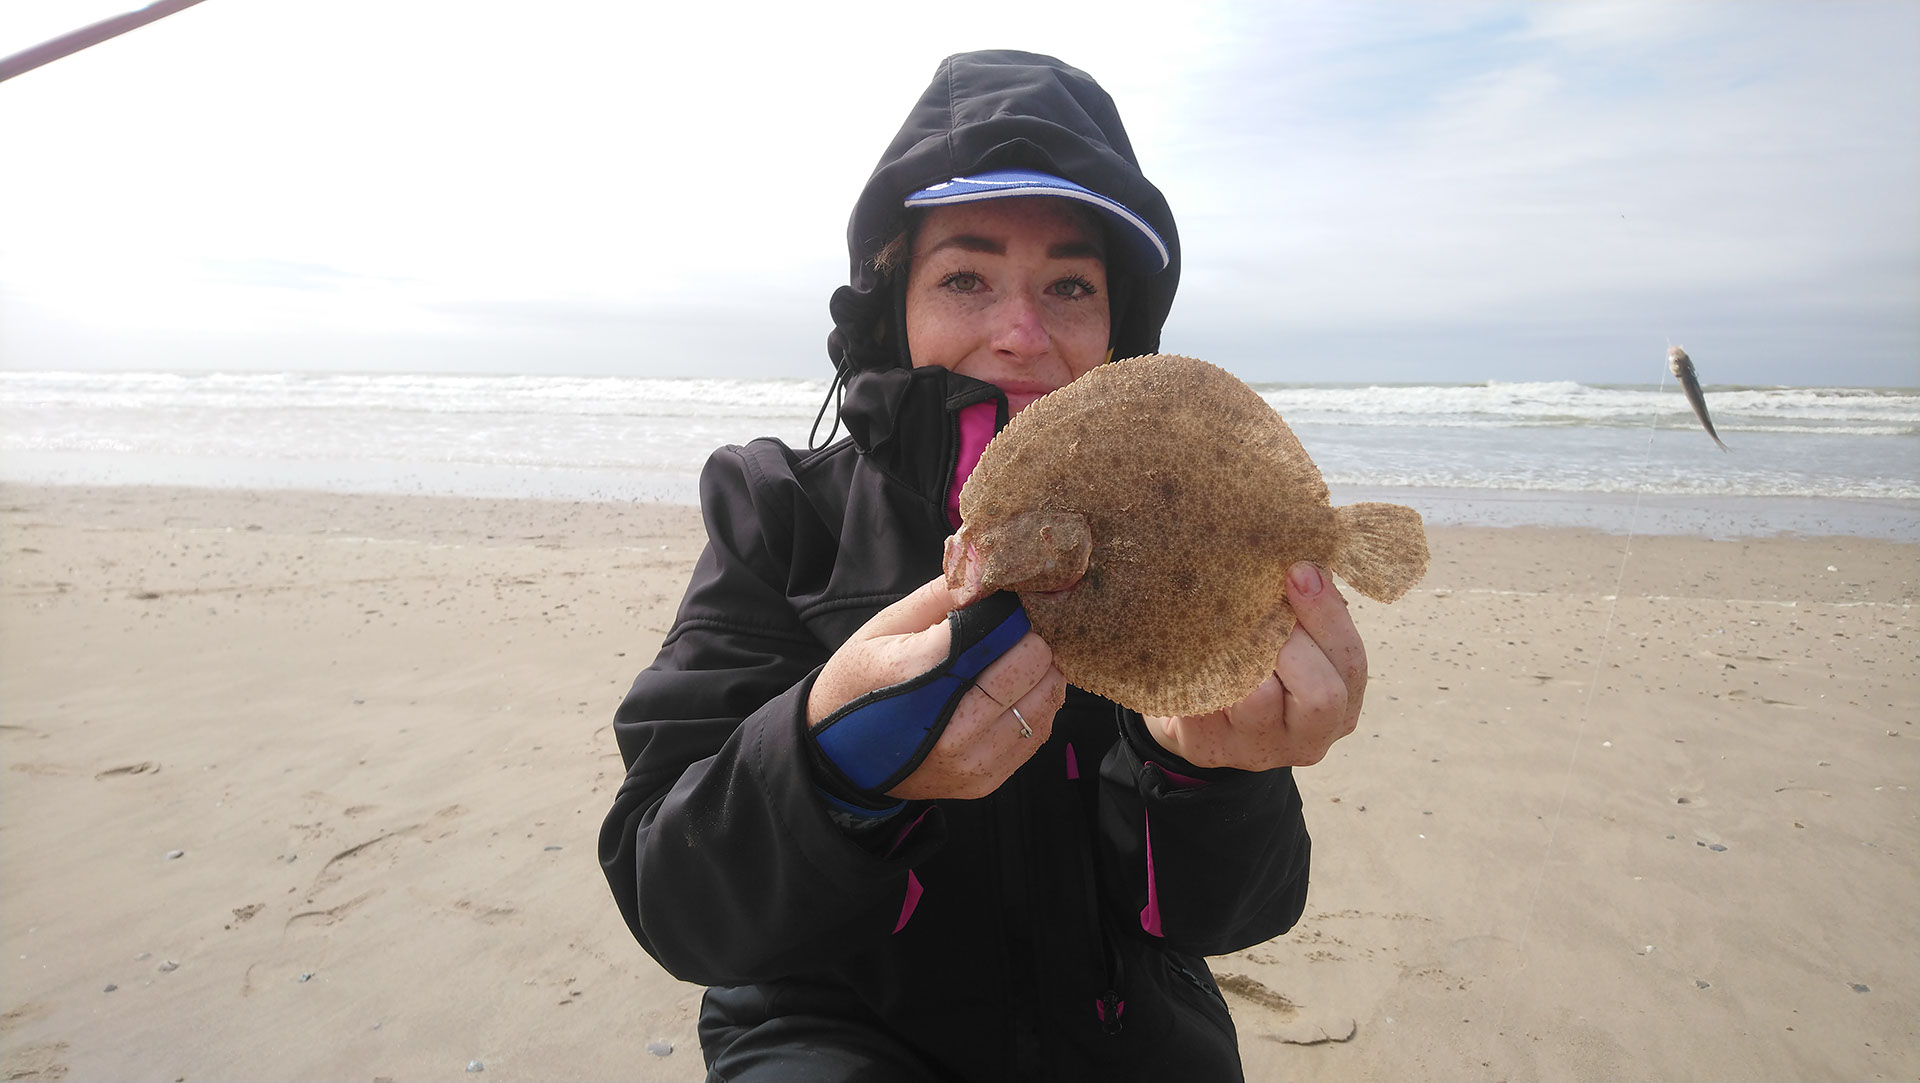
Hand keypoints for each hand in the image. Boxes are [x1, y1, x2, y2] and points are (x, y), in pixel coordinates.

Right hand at [808, 575, 1066, 799]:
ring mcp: (972, 760)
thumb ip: (942, 593)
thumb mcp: (886, 626)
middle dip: (1030, 636)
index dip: (1011, 610)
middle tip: (1017, 628)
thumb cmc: (861, 682)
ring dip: (1041, 670)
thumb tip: (987, 563)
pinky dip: (1038, 702)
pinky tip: (1014, 690)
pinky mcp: (986, 780)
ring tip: (1016, 657)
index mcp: (919, 676)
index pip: (997, 629)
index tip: (1012, 602)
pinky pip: (1041, 730)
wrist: (839, 758)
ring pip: (1047, 696)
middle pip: (1031, 661)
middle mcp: (953, 726)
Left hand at [1144, 562, 1366, 770]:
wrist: (1194, 710)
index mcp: (1339, 710)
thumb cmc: (1253, 662)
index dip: (1328, 614)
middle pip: (1323, 694)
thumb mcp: (1291, 640)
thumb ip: (1305, 607)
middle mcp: (1306, 740)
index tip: (1298, 570)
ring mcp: (1256, 750)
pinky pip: (1205, 700)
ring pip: (1259, 698)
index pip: (1351, 663)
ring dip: (1242, 650)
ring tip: (1224, 623)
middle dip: (1291, 637)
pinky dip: (1197, 666)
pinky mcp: (1207, 748)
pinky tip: (1191, 645)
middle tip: (1260, 606)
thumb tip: (1307, 553)